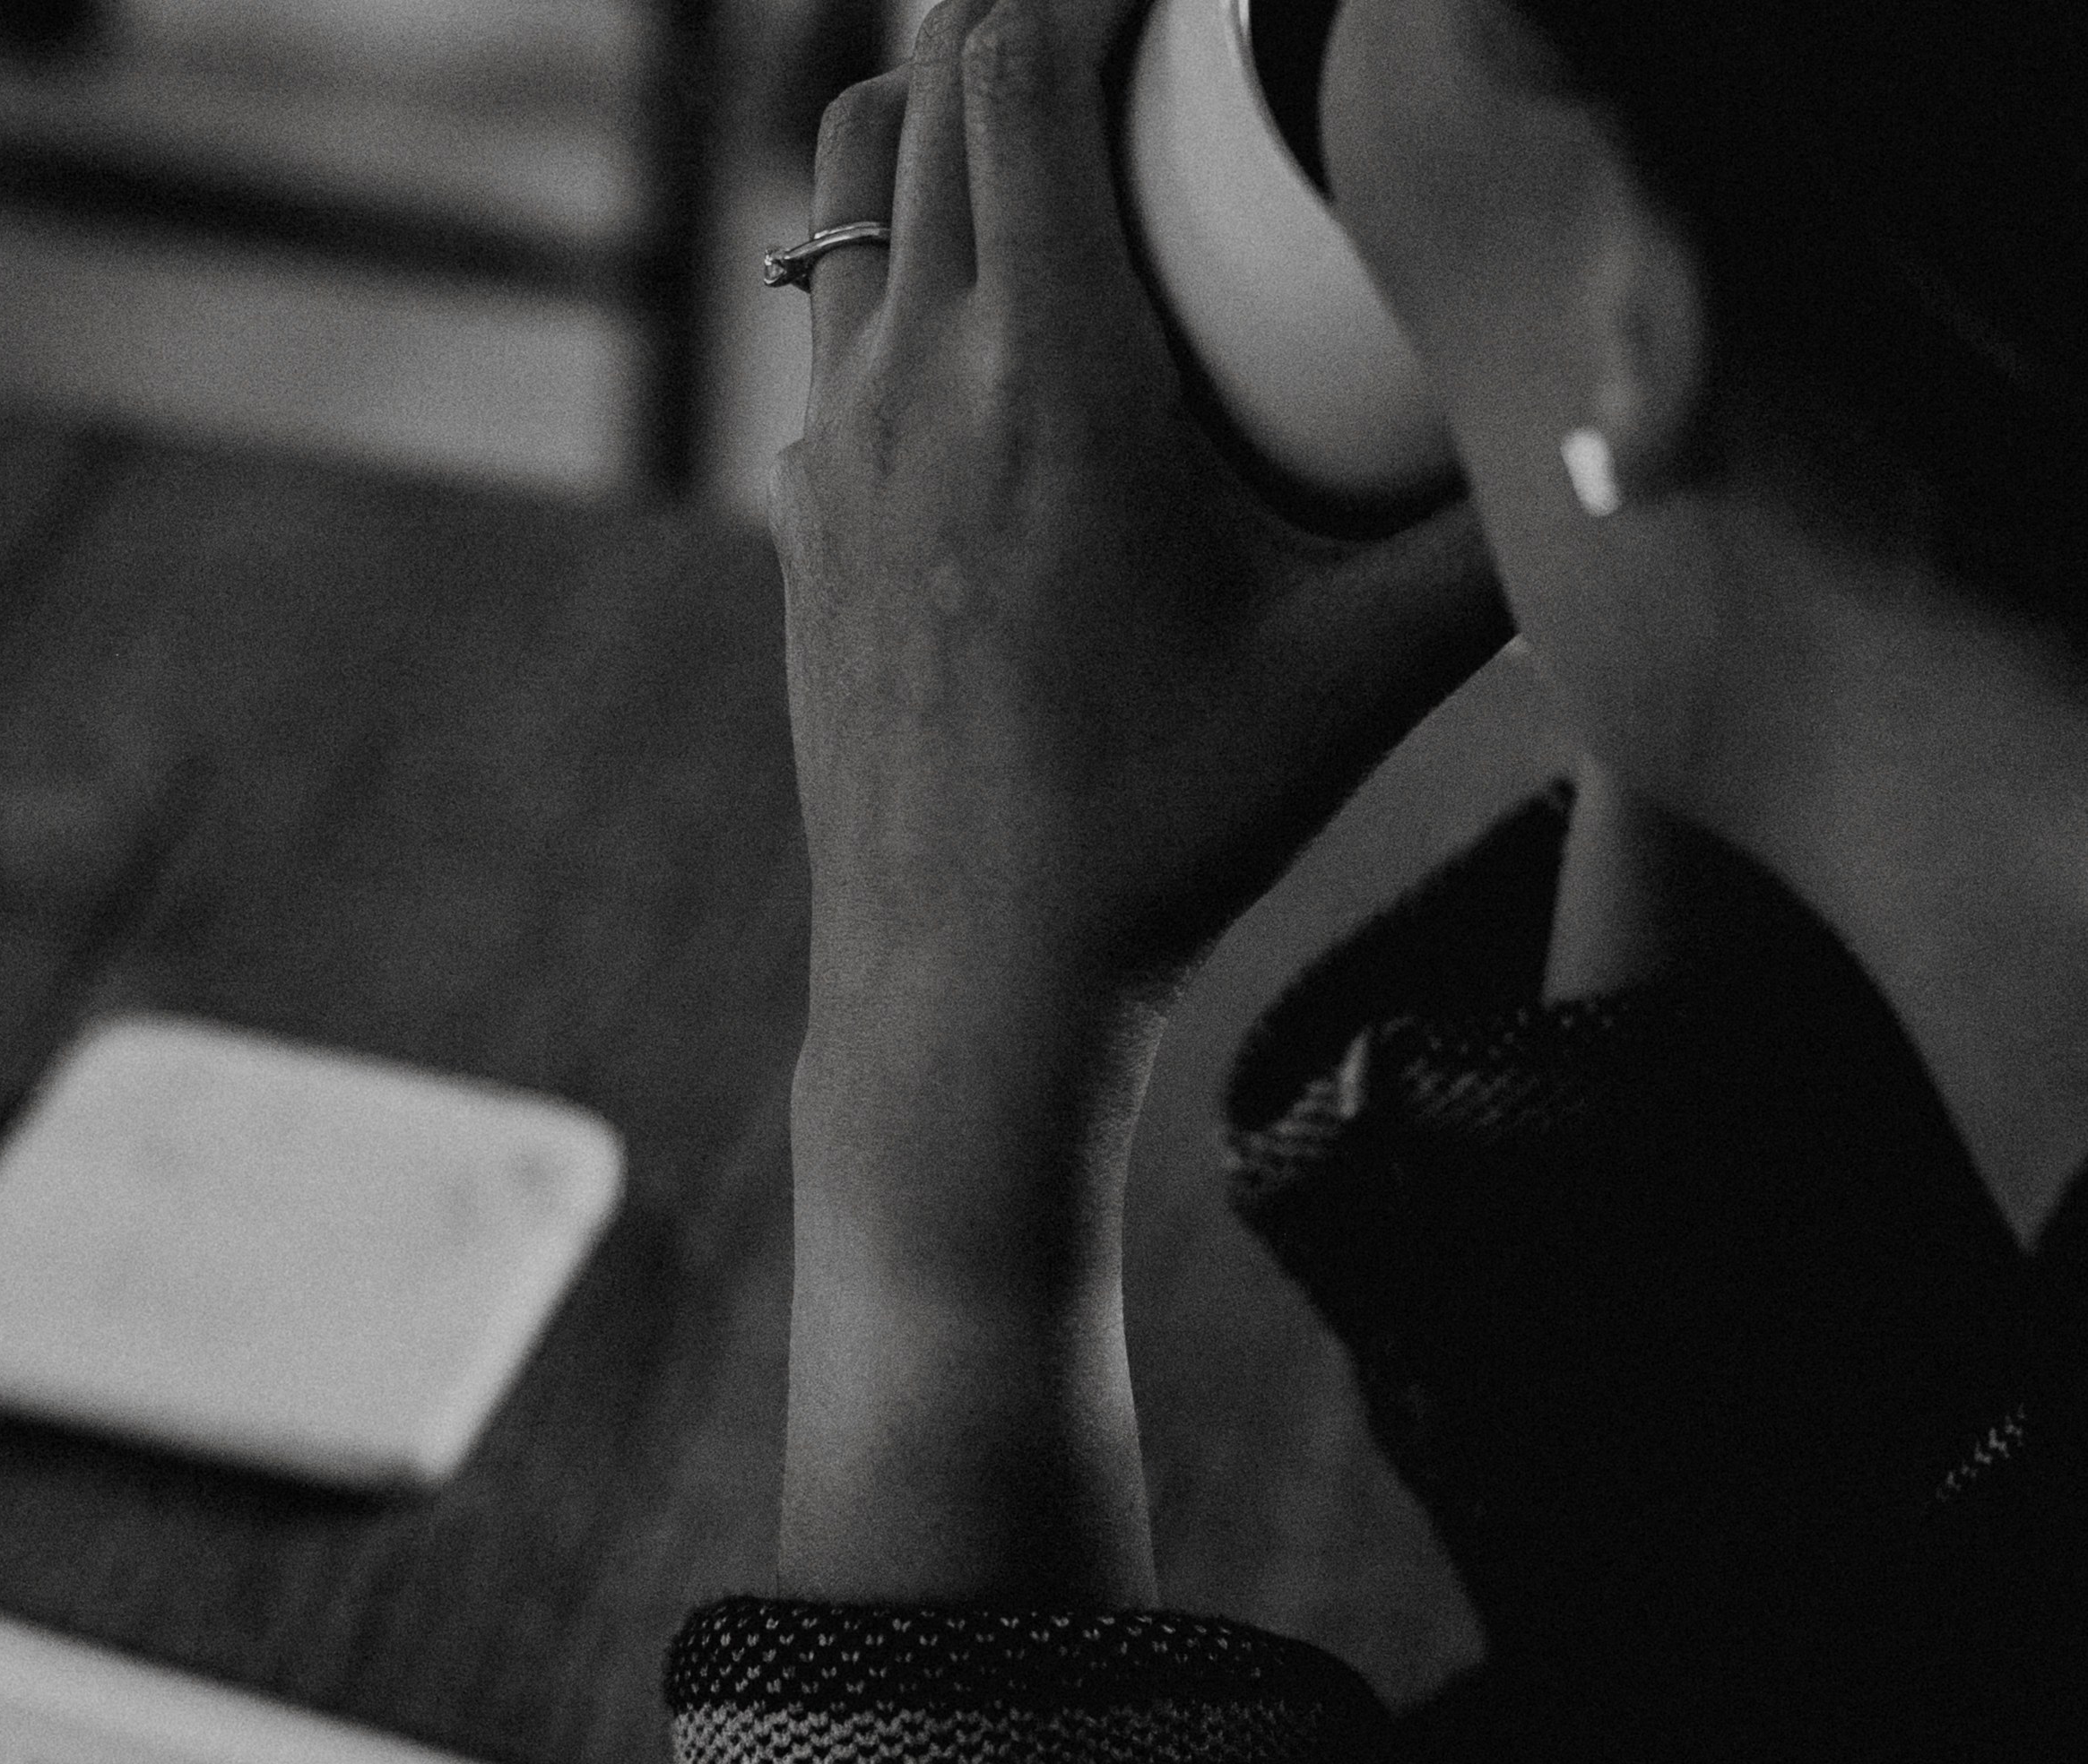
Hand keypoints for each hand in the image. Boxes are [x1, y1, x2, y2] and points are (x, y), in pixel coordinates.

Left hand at [770, 0, 1503, 1605]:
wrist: (972, 995)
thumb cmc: (1169, 837)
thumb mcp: (1362, 682)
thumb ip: (1499, 547)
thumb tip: (1623, 448)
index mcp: (1045, 372)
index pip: (1024, 54)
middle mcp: (911, 380)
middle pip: (927, 81)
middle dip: (1027, 15)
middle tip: (1140, 49)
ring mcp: (837, 455)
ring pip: (852, 197)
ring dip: (940, 129)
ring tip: (1054, 151)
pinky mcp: (809, 531)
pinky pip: (835, 339)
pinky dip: (902, 282)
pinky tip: (997, 354)